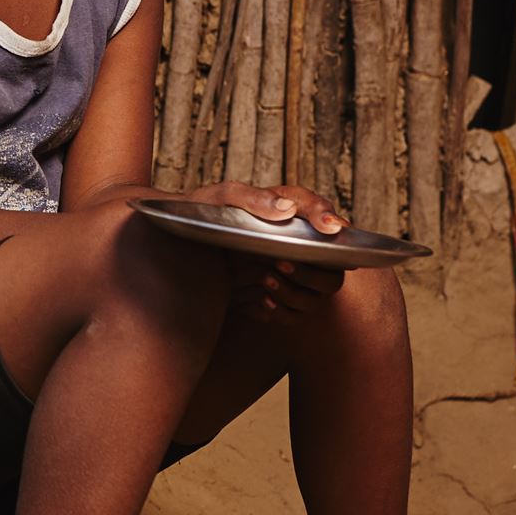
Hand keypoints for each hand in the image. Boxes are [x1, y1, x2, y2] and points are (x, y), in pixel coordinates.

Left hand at [179, 181, 348, 319]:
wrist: (182, 245)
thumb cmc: (206, 214)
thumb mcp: (224, 199)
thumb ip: (254, 198)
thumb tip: (286, 209)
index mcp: (294, 215)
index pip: (325, 217)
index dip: (331, 222)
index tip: (330, 228)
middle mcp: (302, 249)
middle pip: (333, 270)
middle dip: (312, 272)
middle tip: (281, 263)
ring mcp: (294, 279)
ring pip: (317, 297)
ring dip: (293, 292)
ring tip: (265, 280)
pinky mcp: (279, 300)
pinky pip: (293, 315)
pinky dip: (280, 310)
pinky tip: (262, 299)